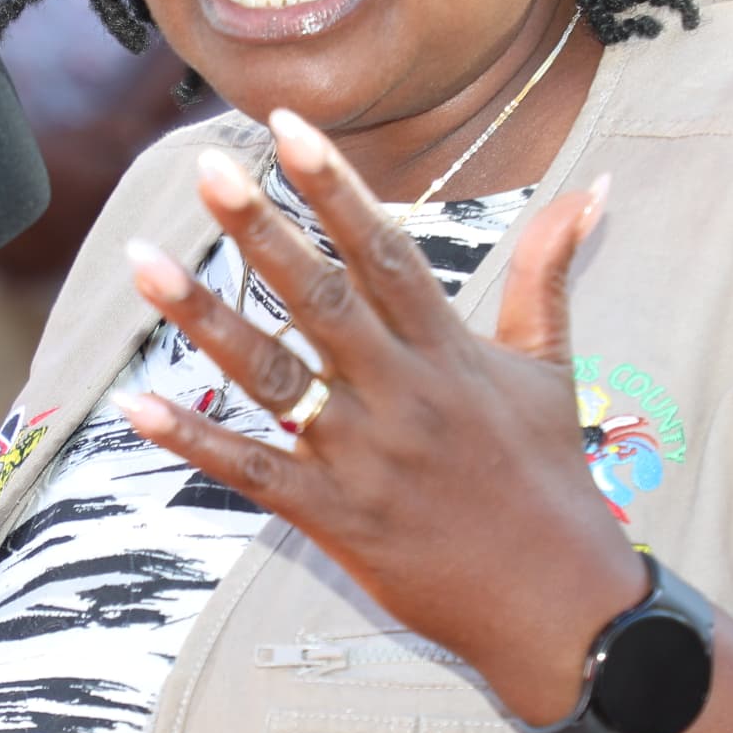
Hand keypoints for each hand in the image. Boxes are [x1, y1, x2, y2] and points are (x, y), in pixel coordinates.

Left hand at [110, 112, 643, 726]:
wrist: (558, 607)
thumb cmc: (552, 481)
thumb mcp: (552, 367)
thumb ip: (551, 272)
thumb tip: (595, 187)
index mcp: (448, 351)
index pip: (385, 251)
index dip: (335, 186)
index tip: (288, 125)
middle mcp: (401, 394)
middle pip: (321, 299)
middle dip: (261, 230)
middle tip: (205, 168)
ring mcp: (364, 457)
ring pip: (271, 376)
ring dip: (204, 319)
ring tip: (143, 263)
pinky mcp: (335, 517)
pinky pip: (252, 471)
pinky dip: (195, 440)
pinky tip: (137, 407)